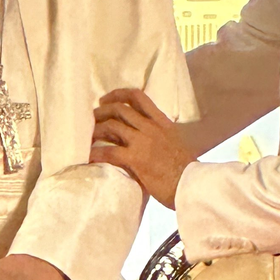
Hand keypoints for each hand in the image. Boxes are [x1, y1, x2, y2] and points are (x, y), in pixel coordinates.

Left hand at [90, 88, 192, 206]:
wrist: (192, 184)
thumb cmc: (187, 171)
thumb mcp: (177, 144)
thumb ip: (162, 138)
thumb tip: (150, 142)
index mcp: (162, 123)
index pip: (139, 97)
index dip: (119, 94)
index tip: (107, 99)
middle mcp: (151, 128)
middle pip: (120, 109)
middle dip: (102, 111)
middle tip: (93, 117)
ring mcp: (143, 142)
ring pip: (112, 126)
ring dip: (96, 130)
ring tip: (87, 136)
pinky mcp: (136, 159)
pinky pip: (109, 152)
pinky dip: (96, 153)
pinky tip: (88, 157)